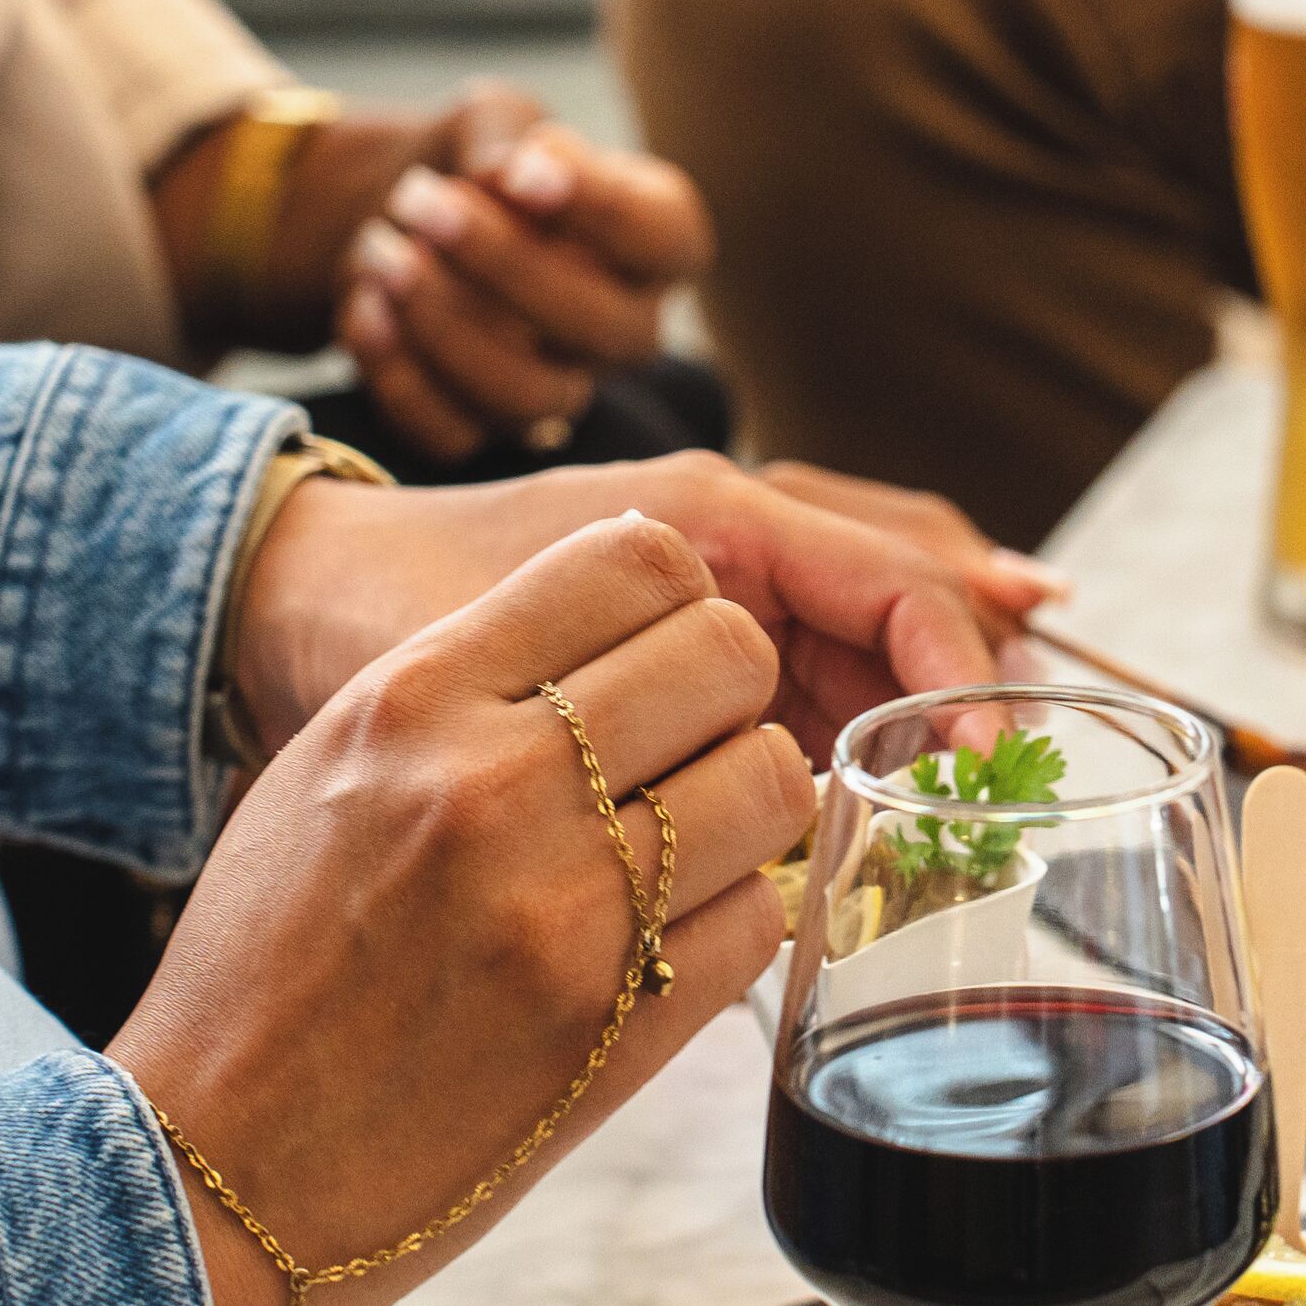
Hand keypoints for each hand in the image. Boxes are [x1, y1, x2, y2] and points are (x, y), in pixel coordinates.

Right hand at [114, 516, 816, 1305]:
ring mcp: (569, 911)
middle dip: (732, 692)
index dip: (680, 599)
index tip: (663, 648)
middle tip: (692, 745)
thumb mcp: (330, 769)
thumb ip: (469, 680)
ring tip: (690, 840)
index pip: (637, 559)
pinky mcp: (625, 1026)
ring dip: (751, 804)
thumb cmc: (265, 963)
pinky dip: (740, 915)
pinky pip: (767, 913)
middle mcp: (495, 785)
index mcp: (413, 701)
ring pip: (776, 780)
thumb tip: (622, 608)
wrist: (220, 1168)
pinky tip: (677, 932)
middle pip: (732, 654)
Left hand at [227, 450, 1058, 759]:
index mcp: (704, 514)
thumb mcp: (502, 657)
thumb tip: (774, 776)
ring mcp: (720, 580)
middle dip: (976, 673)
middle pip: (911, 583)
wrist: (289, 600)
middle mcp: (731, 533)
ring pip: (880, 622)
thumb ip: (626, 696)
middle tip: (1016, 779)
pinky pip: (822, 659)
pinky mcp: (697, 632)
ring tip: (986, 791)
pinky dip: (876, 713)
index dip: (950, 662)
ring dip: (937, 699)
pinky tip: (906, 785)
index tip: (976, 757)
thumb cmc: (381, 612)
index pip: (885, 573)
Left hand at [335, 91, 713, 461]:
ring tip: (380, 252)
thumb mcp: (490, 119)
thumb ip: (506, 136)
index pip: (668, 239)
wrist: (396, 215)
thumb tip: (505, 177)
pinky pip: (450, 435)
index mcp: (651, 240)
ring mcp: (556, 387)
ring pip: (527, 397)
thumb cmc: (472, 158)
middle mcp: (621, 327)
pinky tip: (364, 308)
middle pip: (604, 329)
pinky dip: (396, 375)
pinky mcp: (480, 427)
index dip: (603, 211)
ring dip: (443, 325)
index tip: (523, 171)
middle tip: (419, 199)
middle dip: (505, 265)